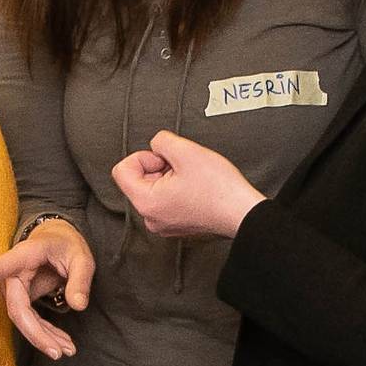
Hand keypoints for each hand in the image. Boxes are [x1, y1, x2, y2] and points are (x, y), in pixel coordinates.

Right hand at [0, 219, 94, 359]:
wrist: (57, 242)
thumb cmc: (65, 245)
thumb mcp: (80, 257)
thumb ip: (80, 280)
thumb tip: (78, 305)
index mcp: (23, 257)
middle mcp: (13, 275)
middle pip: (16, 309)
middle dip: (36, 333)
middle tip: (58, 351)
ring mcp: (14, 288)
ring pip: (22, 319)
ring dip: (43, 337)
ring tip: (67, 349)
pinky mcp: (21, 299)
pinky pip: (29, 320)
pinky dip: (45, 333)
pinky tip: (61, 342)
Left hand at [111, 130, 264, 239]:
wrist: (244, 212)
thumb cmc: (220, 189)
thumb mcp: (186, 150)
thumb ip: (161, 141)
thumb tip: (156, 145)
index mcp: (146, 202)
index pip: (121, 170)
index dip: (144, 157)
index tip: (165, 160)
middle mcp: (150, 218)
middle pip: (138, 179)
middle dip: (159, 167)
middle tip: (183, 168)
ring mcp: (163, 224)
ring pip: (154, 188)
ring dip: (170, 177)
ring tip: (192, 178)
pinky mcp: (176, 225)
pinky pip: (166, 199)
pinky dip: (177, 189)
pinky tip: (196, 188)